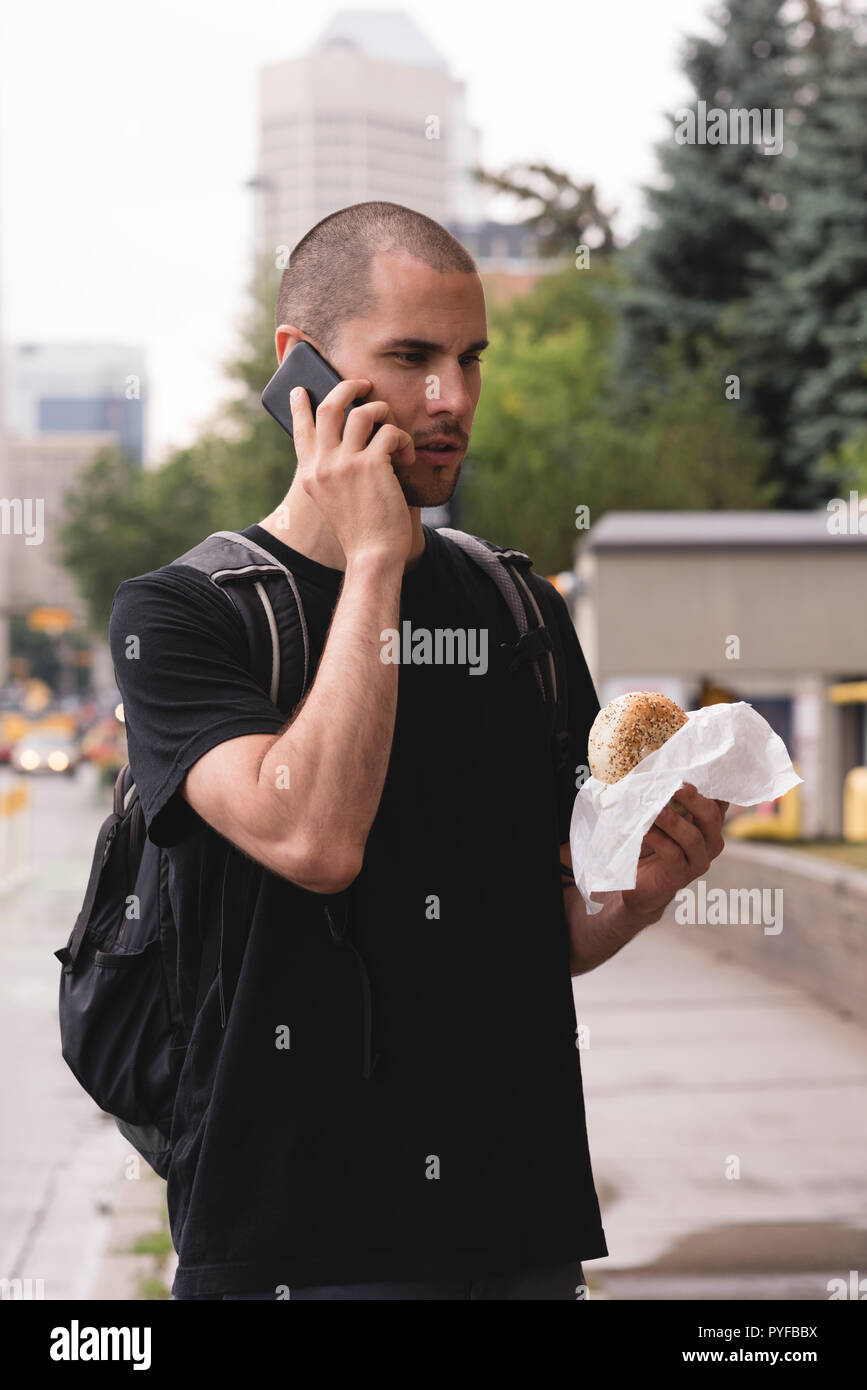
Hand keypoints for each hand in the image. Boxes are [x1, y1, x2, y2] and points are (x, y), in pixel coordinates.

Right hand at [290, 378, 415, 564]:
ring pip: (362, 412)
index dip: (300, 406)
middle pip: (329, 407)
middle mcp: (323, 465)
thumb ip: (334, 471)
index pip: (300, 430)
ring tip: (392, 424)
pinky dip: (403, 439)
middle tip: (363, 385)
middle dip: (347, 388)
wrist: (372, 555)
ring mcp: (345, 464)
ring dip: (382, 411)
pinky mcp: (371, 465)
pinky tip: (408, 456)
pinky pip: (390, 433)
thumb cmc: (360, 529)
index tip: (302, 390)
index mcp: (311, 474)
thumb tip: (351, 437)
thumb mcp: (333, 500)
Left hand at [621, 782, 728, 922]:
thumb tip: (649, 755)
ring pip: (693, 837)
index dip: (714, 783)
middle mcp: (710, 840)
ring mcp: (698, 860)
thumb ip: (662, 793)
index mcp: (707, 822)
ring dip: (673, 821)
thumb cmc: (648, 843)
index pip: (719, 798)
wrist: (635, 884)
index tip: (697, 769)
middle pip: (711, 816)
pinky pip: (674, 854)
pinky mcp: (681, 876)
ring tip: (656, 810)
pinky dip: (659, 839)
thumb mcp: (657, 815)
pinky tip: (645, 830)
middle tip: (675, 786)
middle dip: (693, 799)